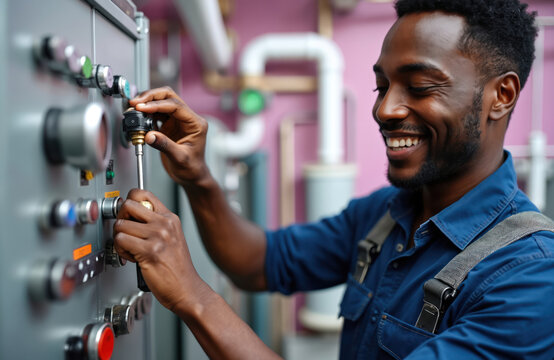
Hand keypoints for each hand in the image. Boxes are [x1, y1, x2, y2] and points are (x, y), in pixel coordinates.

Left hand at [113, 189, 208, 312]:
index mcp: (170, 218)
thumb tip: (131, 216)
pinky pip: (120, 240)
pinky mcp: (149, 251)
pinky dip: (121, 251)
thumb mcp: (172, 238)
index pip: (142, 193)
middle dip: (120, 218)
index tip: (127, 215)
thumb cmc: (177, 269)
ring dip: (120, 239)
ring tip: (131, 249)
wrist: (187, 289)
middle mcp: (165, 224)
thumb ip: (155, 224)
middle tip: (125, 232)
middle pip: (128, 204)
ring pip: (121, 225)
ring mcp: (158, 236)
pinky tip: (132, 257)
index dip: (129, 202)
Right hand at [128, 87, 209, 185]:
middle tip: (135, 103)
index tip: (142, 107)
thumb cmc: (192, 168)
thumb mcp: (179, 158)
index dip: (157, 104)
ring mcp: (178, 121)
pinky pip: (156, 113)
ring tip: (134, 110)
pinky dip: (146, 114)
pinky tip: (139, 118)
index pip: (175, 105)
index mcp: (195, 123)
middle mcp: (187, 119)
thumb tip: (149, 135)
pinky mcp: (169, 125)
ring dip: (147, 104)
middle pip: (168, 97)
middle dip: (151, 97)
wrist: (191, 176)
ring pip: (161, 103)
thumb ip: (165, 145)